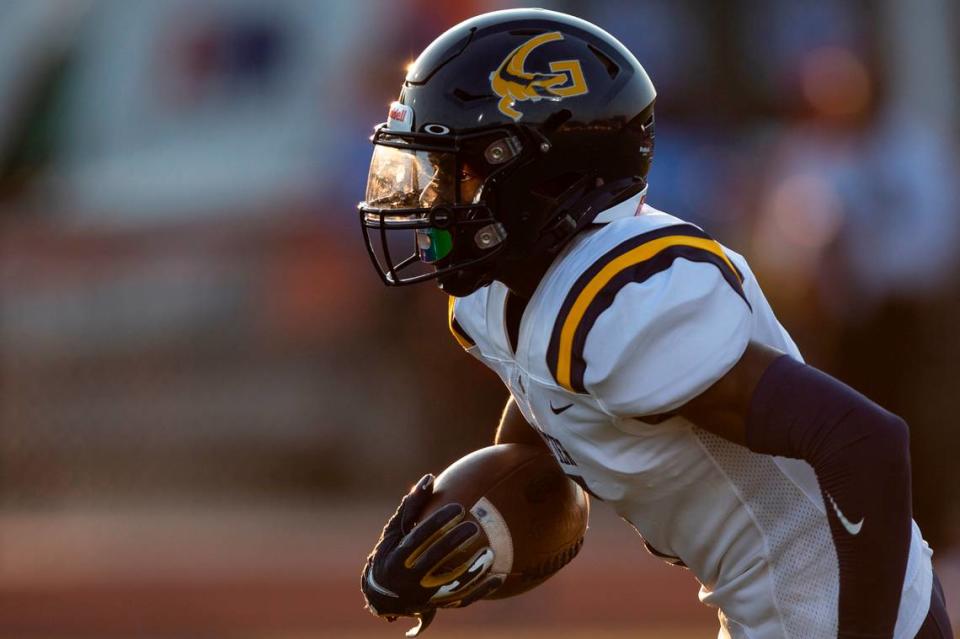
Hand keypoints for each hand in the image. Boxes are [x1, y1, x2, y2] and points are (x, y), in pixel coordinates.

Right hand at [361, 474, 503, 635]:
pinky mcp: (437, 606)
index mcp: (397, 557)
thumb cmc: (389, 554)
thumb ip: (411, 506)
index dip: (438, 522)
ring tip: (490, 554)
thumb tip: (430, 477)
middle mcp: (409, 578)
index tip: (459, 508)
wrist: (381, 597)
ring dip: (472, 571)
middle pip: (434, 559)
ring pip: (450, 585)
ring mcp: (424, 595)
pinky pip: (463, 599)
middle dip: (454, 542)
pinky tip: (499, 577)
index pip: (419, 537)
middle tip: (474, 527)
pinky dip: (481, 590)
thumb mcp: (393, 532)